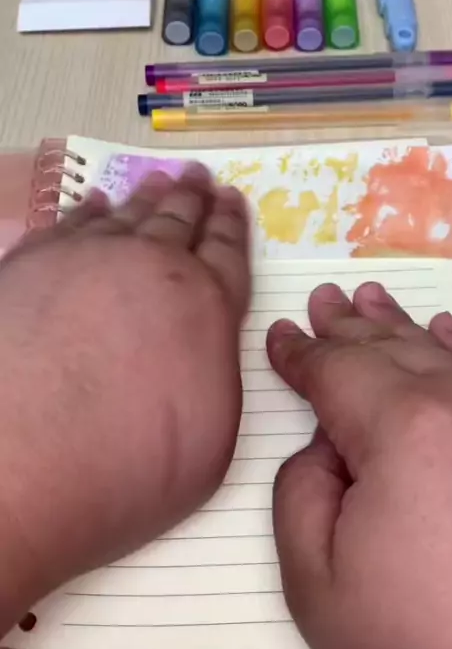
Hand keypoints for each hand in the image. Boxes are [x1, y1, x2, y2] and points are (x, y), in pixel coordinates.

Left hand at [0, 166, 249, 629]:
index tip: (232, 200)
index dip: (232, 225)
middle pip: (178, 221)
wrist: (16, 469)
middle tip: (198, 177)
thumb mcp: (210, 442)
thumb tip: (204, 347)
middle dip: (193, 198)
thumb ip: (216, 377)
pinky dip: (88, 212)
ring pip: (126, 216)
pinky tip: (95, 206)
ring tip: (159, 181)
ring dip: (147, 198)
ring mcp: (85, 260)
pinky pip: (70, 225)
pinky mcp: (30, 266)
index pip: (227, 253)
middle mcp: (149, 269)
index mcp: (204, 307)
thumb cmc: (123, 472)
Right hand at [267, 283, 451, 648]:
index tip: (279, 337)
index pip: (336, 370)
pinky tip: (439, 331)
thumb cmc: (407, 643)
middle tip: (322, 300)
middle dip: (347, 326)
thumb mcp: (312, 573)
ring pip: (438, 352)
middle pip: (387, 349)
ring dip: (397, 324)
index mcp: (403, 428)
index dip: (301, 353)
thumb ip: (301, 483)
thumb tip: (325, 442)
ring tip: (368, 297)